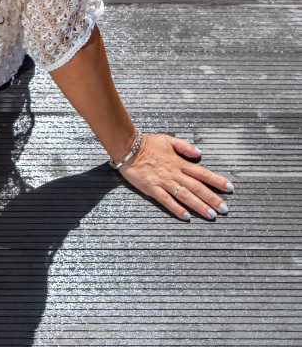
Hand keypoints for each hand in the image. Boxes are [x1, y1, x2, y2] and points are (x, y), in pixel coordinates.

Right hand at [118, 133, 233, 219]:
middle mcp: (174, 173)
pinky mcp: (152, 188)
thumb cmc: (147, 144)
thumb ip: (184, 146)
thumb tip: (199, 152)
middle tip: (225, 209)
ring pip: (185, 195)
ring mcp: (163, 181)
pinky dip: (176, 208)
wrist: (127, 147)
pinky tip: (186, 216)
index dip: (216, 180)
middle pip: (197, 187)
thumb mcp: (168, 139)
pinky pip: (166, 200)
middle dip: (212, 198)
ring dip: (199, 206)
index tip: (229, 188)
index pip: (202, 172)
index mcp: (179, 162)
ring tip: (211, 215)